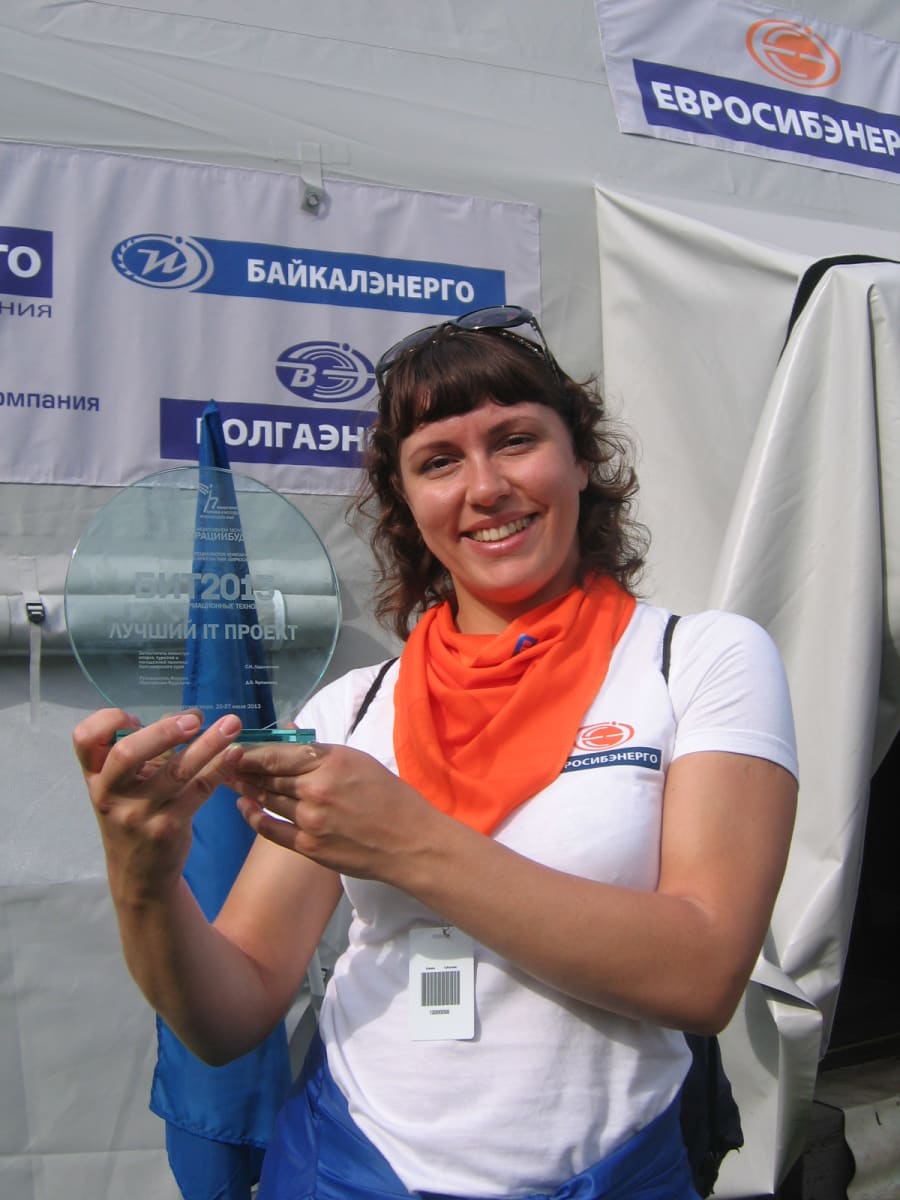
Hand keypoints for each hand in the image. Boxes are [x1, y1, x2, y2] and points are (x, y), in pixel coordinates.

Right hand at [73, 708, 244, 902]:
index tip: (135, 718)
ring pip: (175, 771)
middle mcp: (111, 794)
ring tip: (232, 724)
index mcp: (95, 777)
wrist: (139, 875)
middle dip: (163, 731)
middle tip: (193, 719)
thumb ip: (144, 753)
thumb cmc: (133, 815)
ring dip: (208, 744)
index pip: (84, 738)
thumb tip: (187, 718)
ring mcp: (139, 813)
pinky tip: (235, 753)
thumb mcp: (123, 786)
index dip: (108, 720)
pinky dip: (219, 768)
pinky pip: (198, 790)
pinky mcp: (168, 828)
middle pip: (127, 752)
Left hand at [230, 742, 436, 881]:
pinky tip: (244, 807)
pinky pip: (271, 829)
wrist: (409, 842)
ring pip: (267, 801)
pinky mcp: (309, 847)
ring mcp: (310, 820)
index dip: (250, 752)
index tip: (233, 747)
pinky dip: (254, 817)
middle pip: (267, 777)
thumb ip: (320, 749)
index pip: (277, 754)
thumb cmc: (390, 797)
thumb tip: (289, 732)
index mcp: (331, 761)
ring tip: (231, 781)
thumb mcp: (359, 761)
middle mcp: (316, 788)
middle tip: (223, 763)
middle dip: (243, 770)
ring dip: (247, 790)